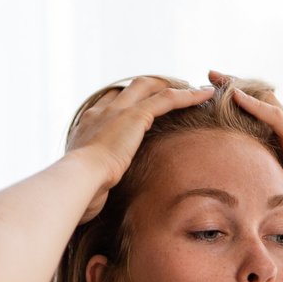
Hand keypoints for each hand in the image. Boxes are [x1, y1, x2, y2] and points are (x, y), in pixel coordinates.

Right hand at [66, 76, 213, 223]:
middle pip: (130, 88)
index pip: (110, 103)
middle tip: (174, 90)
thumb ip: (96, 179)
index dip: (130, 101)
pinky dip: (187, 95)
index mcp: (87, 126)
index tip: (146, 106)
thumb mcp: (87, 180)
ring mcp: (117, 111)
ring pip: (150, 87)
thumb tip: (99, 196)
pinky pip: (167, 99)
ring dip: (173, 86)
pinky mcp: (135, 117)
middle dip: (154, 85)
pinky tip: (205, 95)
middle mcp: (100, 112)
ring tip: (194, 89)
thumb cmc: (80, 190)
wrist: (77, 182)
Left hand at [209, 69, 282, 244]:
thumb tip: (238, 220)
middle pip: (259, 105)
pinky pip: (275, 119)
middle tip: (210, 76)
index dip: (234, 110)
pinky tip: (235, 95)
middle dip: (233, 89)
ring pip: (265, 104)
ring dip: (239, 89)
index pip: (256, 123)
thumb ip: (262, 205)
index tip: (210, 101)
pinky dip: (255, 105)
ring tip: (215, 76)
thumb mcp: (280, 207)